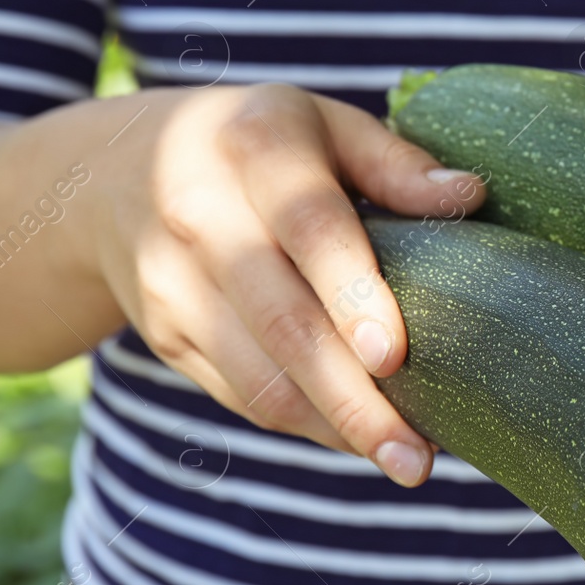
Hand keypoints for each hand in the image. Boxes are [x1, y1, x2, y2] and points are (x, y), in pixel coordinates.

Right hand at [78, 85, 482, 484]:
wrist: (114, 172)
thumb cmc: (261, 145)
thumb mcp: (324, 124)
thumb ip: (394, 162)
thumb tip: (470, 196)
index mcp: (255, 152)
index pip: (308, 229)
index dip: (351, 295)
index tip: (394, 356)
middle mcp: (202, 220)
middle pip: (283, 324)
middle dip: (353, 399)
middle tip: (417, 455)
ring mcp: (175, 287)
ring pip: (258, 378)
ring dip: (335, 428)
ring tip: (406, 460)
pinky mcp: (168, 338)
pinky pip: (241, 396)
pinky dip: (305, 425)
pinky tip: (359, 439)